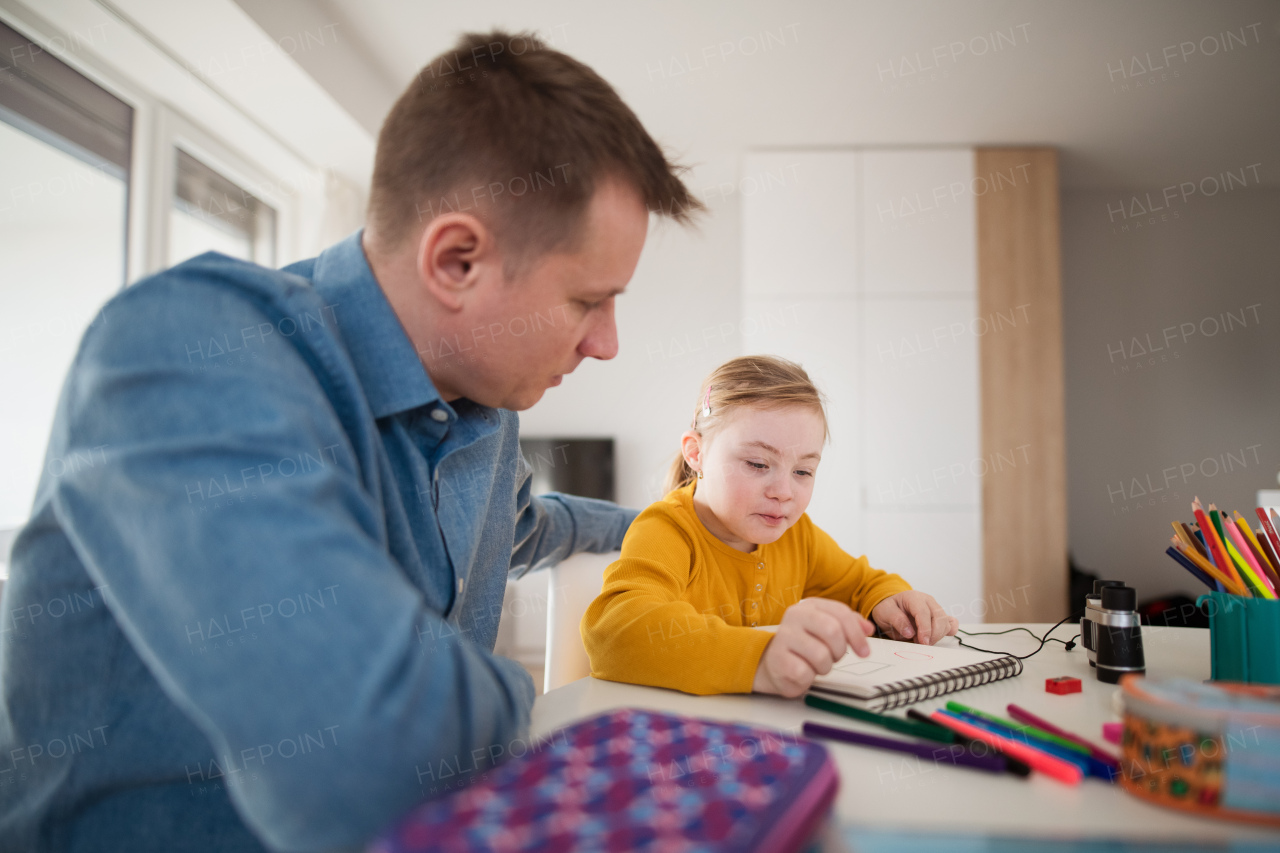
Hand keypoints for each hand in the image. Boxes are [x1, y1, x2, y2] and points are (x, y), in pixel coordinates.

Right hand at [752, 598, 875, 697]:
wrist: (774, 663)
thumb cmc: (805, 646)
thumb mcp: (827, 629)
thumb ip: (849, 625)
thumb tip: (867, 628)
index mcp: (810, 606)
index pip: (841, 613)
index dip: (857, 634)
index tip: (864, 651)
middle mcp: (795, 616)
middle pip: (832, 630)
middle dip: (840, 650)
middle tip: (835, 657)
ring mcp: (784, 636)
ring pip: (821, 655)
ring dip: (825, 666)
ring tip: (815, 664)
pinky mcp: (778, 659)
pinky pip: (806, 673)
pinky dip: (809, 677)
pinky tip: (802, 672)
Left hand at [871, 591, 958, 645]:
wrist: (892, 608)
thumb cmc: (889, 609)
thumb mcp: (885, 612)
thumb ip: (896, 620)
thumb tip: (909, 632)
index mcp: (913, 597)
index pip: (923, 612)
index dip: (925, 628)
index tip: (923, 641)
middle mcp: (928, 601)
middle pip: (939, 618)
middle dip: (933, 635)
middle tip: (921, 645)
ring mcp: (936, 609)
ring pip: (945, 623)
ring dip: (937, 636)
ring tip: (922, 641)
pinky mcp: (941, 617)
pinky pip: (952, 623)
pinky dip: (949, 632)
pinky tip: (938, 637)